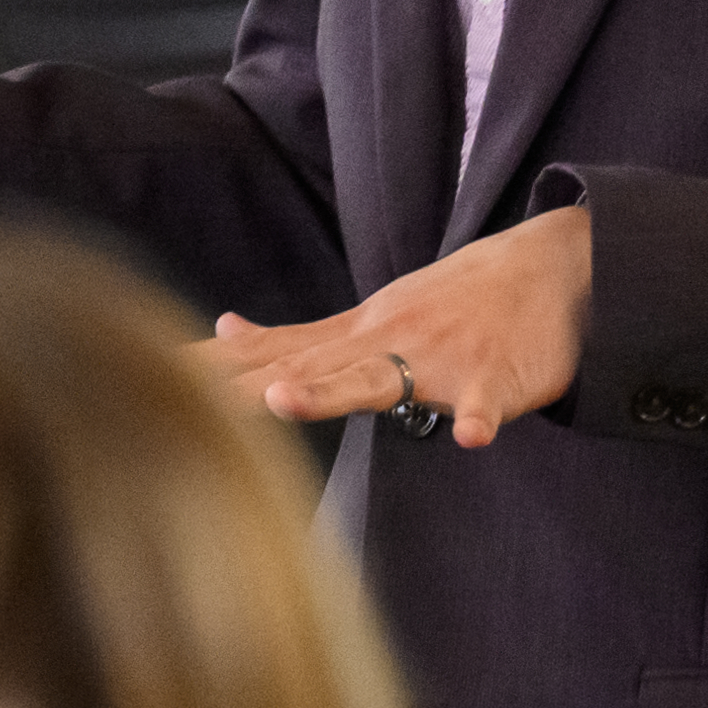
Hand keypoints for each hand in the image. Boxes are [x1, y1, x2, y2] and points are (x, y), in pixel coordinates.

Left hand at [208, 203, 593, 439]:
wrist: (554, 270)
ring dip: (333, 390)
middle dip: (250, 385)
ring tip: (286, 401)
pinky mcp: (493, 380)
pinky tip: (469, 437)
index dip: (215, 370)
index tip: (152, 378)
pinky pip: (484, 405)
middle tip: (194, 397)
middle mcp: (385, 343)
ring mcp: (438, 360)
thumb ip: (298, 337)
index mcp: (354, 336)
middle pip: (308, 368)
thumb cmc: (454, 302)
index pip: (274, 355)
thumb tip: (224, 333)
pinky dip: (477, 419)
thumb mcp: (369, 314)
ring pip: (380, 379)